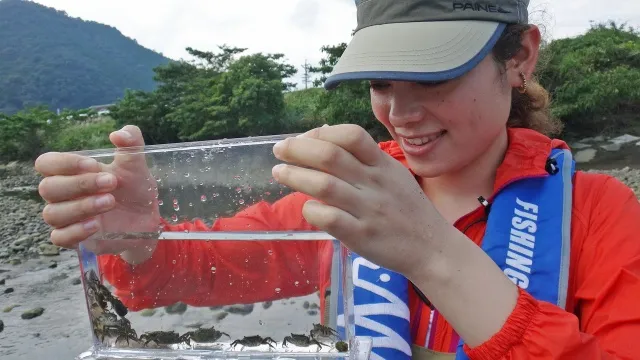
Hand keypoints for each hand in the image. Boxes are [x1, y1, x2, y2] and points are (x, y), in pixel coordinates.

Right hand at [35, 125, 160, 258]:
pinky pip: (59, 237)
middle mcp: (63, 194)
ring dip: (81, 207)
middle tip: (111, 183)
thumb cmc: (135, 188)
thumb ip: (131, 142)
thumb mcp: (136, 164)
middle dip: (79, 184)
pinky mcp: (74, 238)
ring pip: (52, 213)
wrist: (147, 218)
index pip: (46, 163)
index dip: (65, 163)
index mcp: (71, 172)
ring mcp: (66, 218)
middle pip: (47, 188)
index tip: (93, 165)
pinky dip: (75, 231)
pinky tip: (97, 225)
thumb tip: (118, 133)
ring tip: (110, 202)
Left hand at [271, 124, 448, 277]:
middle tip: (279, 150)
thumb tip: (323, 133)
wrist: (431, 248)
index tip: (303, 138)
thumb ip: (362, 157)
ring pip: (324, 185)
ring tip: (279, 173)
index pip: (351, 135)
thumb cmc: (407, 209)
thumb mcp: (392, 174)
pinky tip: (307, 208)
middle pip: (330, 156)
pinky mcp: (362, 236)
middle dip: (297, 149)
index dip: (321, 132)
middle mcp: (375, 183)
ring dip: (295, 176)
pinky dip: (312, 210)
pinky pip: (329, 218)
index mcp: (383, 165)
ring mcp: (368, 210)